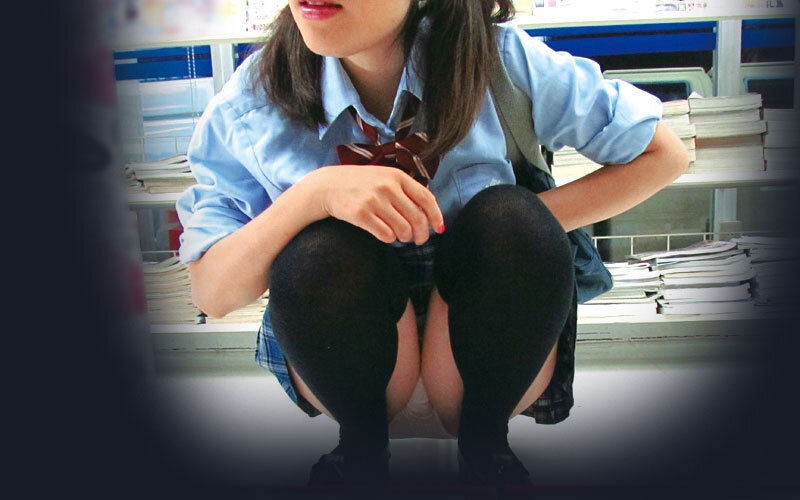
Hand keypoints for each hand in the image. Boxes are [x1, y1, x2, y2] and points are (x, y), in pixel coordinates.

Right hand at [303, 165, 444, 243]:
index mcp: (397, 176)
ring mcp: (374, 200)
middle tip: (418, 240)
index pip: (426, 198)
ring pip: (403, 229)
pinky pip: (386, 235)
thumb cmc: (360, 184)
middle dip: (421, 234)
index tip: (438, 228)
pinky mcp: (361, 214)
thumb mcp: (384, 177)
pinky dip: (389, 239)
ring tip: (400, 237)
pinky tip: (385, 235)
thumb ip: (405, 190)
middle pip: (417, 218)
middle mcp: (387, 187)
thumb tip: (428, 213)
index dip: (435, 216)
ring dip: (404, 237)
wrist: (327, 186)